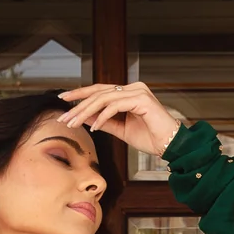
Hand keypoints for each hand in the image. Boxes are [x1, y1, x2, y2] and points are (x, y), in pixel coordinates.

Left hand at [58, 81, 181, 157]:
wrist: (169, 145)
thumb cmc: (150, 137)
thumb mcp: (120, 129)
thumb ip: (103, 121)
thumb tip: (83, 118)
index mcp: (128, 93)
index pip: (100, 90)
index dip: (81, 95)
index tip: (63, 101)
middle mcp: (132, 88)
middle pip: (99, 92)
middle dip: (78, 104)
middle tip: (63, 116)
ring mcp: (137, 91)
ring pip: (104, 98)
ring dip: (86, 111)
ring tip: (73, 123)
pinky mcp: (141, 99)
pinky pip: (115, 106)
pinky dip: (102, 117)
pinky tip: (94, 127)